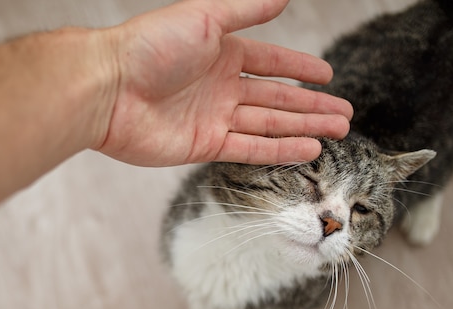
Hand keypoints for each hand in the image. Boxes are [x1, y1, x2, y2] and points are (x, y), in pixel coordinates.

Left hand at [93, 0, 352, 166]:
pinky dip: (279, 150)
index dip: (301, 70)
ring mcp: (213, 117)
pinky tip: (306, 150)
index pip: (273, 62)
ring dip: (303, 129)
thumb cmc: (148, 46)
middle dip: (311, 106)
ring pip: (269, 124)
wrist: (107, 88)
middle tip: (344, 115)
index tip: (327, 76)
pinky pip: (249, 148)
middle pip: (277, 98)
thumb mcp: (205, 16)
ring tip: (336, 133)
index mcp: (222, 53)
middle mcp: (221, 86)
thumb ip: (246, 10)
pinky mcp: (203, 145)